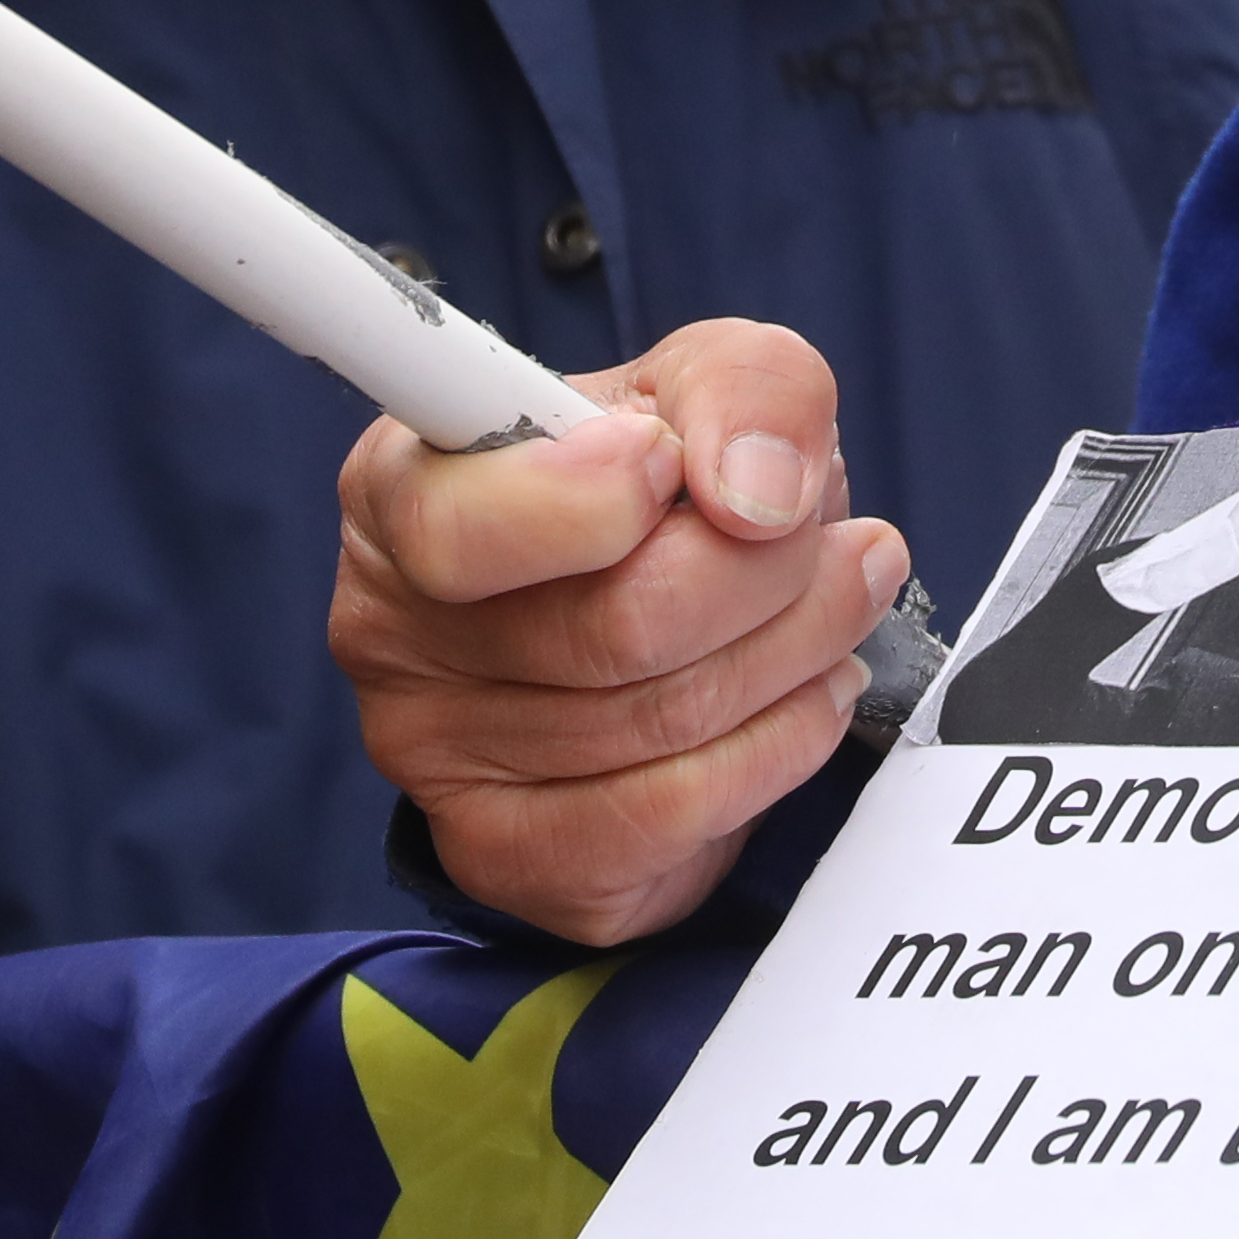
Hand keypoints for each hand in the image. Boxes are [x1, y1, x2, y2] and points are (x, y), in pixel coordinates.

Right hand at [330, 317, 910, 945]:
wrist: (655, 611)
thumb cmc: (654, 481)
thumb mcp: (705, 383)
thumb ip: (745, 387)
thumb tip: (760, 495)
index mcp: (401, 492)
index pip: (459, 527)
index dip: (592, 498)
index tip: (674, 463)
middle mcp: (391, 631)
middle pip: (617, 627)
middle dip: (772, 576)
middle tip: (845, 544)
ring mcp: (435, 761)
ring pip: (664, 722)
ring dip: (800, 655)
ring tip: (847, 605)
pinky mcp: (509, 854)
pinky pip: (672, 819)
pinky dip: (779, 748)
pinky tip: (811, 696)